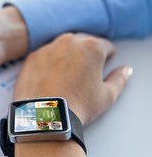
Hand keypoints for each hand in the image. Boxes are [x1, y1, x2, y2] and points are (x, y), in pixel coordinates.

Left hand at [12, 33, 131, 156]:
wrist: (45, 115)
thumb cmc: (78, 106)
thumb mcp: (107, 95)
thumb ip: (120, 79)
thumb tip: (125, 70)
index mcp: (91, 47)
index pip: (105, 46)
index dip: (107, 57)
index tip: (103, 67)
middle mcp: (68, 42)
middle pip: (82, 43)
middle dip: (86, 55)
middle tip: (85, 74)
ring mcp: (48, 48)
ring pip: (62, 48)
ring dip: (66, 57)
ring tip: (66, 77)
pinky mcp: (32, 57)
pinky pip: (44, 56)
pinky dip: (48, 63)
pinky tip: (50, 79)